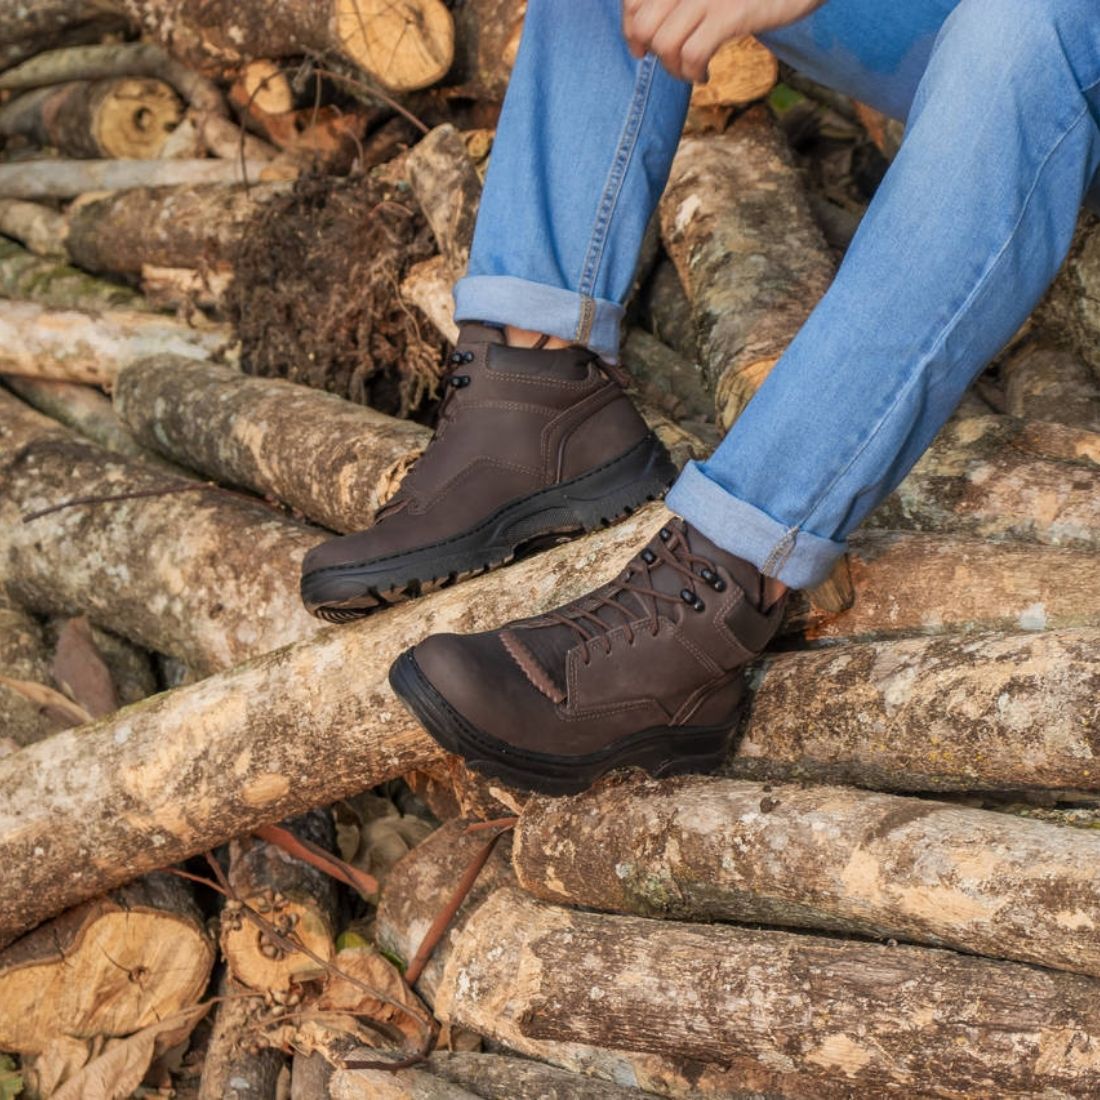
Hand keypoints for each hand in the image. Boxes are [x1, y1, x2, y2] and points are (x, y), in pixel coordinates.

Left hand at [622, 0, 825, 82]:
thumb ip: (683, 2)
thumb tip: (650, 32)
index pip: (632, 1)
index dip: (630, 30)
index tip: (642, 49)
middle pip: (644, 27)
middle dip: (651, 55)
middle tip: (672, 63)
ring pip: (665, 45)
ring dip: (675, 70)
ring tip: (692, 70)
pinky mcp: (731, 13)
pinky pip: (693, 55)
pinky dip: (694, 74)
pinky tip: (705, 75)